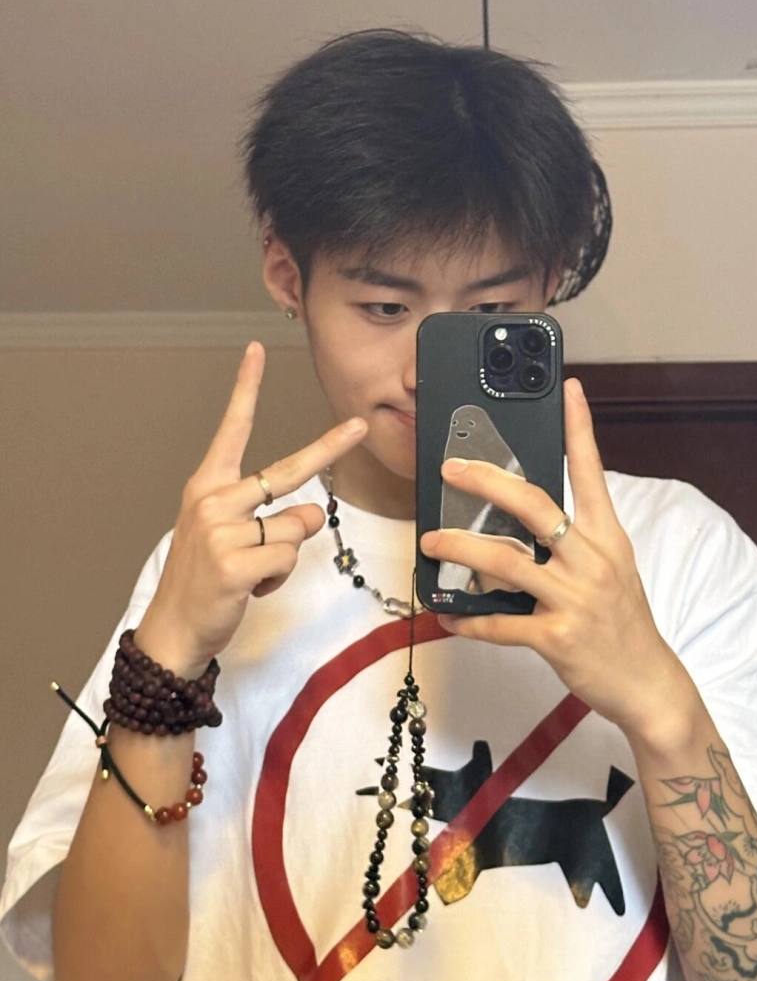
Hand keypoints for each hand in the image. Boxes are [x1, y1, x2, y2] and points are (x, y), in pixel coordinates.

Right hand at [135, 342, 366, 677]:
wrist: (173, 628)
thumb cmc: (204, 579)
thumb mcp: (228, 538)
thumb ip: (270, 517)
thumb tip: (310, 513)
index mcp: (209, 487)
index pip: (233, 429)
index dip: (246, 389)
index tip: (256, 352)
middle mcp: (213, 500)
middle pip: (288, 470)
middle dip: (329, 448)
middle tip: (359, 424)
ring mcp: (222, 531)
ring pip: (296, 526)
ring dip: (285, 554)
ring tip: (253, 570)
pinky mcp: (234, 564)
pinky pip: (287, 558)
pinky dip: (279, 577)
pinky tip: (251, 587)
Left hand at [419, 378, 692, 737]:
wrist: (648, 682)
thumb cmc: (623, 621)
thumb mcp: (612, 568)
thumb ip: (575, 540)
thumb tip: (522, 520)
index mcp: (607, 537)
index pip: (591, 472)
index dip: (579, 428)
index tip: (570, 389)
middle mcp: (591, 561)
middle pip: (534, 506)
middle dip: (487, 483)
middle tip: (451, 469)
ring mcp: (574, 599)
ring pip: (506, 563)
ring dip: (460, 549)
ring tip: (430, 542)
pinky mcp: (557, 638)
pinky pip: (501, 623)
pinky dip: (469, 620)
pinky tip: (447, 616)